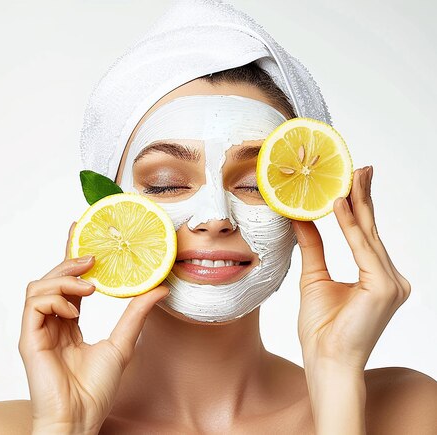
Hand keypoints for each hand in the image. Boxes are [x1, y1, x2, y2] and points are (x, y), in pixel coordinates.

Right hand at [18, 223, 168, 434]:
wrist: (80, 419)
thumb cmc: (95, 391)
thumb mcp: (122, 344)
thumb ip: (135, 314)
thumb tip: (159, 288)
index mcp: (68, 323)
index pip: (68, 281)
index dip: (73, 256)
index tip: (82, 231)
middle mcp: (50, 322)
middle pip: (52, 278)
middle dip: (69, 260)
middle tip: (93, 256)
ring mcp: (37, 330)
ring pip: (39, 285)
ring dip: (64, 279)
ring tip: (89, 286)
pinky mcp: (29, 339)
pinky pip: (34, 304)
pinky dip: (54, 298)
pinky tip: (74, 309)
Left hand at [292, 166, 410, 372]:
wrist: (325, 361)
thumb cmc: (321, 329)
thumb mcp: (313, 278)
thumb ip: (312, 247)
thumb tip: (300, 218)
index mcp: (377, 278)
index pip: (366, 234)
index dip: (358, 206)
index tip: (352, 179)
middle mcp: (391, 278)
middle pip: (371, 229)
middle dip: (363, 196)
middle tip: (359, 166)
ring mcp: (392, 283)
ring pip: (368, 235)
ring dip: (356, 203)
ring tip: (348, 176)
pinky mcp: (385, 288)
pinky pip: (363, 249)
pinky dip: (350, 226)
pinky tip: (339, 204)